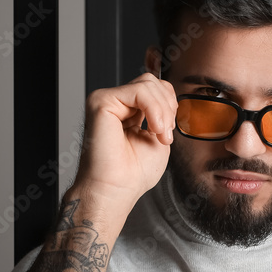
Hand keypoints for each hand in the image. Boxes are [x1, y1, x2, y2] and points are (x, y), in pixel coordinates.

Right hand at [72, 73, 177, 212]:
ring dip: (163, 110)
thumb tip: (168, 96)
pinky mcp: (102, 101)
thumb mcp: (158, 136)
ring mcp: (107, 100)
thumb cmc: (133, 174)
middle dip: (168, 106)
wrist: (117, 190)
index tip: (169, 130)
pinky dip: (154, 109)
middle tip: (165, 134)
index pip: (155, 87)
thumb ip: (163, 114)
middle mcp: (116, 104)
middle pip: (152, 81)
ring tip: (160, 134)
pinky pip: (139, 91)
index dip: (169, 104)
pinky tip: (154, 129)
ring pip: (147, 83)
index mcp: (128, 111)